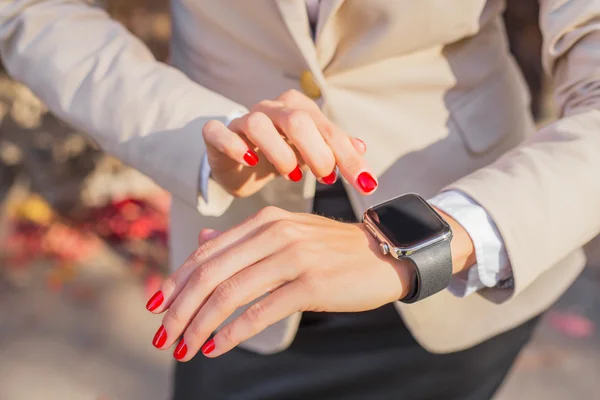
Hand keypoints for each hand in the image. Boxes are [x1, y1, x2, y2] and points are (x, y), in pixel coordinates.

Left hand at [147, 207, 412, 360]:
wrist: (384, 252)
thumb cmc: (333, 249)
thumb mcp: (288, 233)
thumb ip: (243, 238)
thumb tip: (203, 238)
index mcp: (264, 221)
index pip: (206, 252)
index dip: (177, 281)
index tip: (157, 305)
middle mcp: (273, 233)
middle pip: (210, 274)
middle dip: (180, 309)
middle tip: (163, 336)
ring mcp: (292, 256)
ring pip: (229, 294)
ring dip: (200, 325)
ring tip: (185, 348)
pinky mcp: (310, 282)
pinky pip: (261, 311)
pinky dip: (233, 332)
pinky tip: (217, 347)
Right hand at [202, 89, 375, 196]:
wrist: (237, 160)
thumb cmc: (279, 154)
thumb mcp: (311, 153)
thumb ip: (335, 149)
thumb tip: (362, 146)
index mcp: (298, 108)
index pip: (328, 129)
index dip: (349, 156)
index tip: (367, 184)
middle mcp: (271, 108)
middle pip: (297, 120)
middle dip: (317, 151)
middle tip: (327, 177)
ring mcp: (242, 119)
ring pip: (259, 124)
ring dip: (279, 152)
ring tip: (292, 175)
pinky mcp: (217, 134)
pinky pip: (220, 132)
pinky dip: (235, 146)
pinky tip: (249, 162)